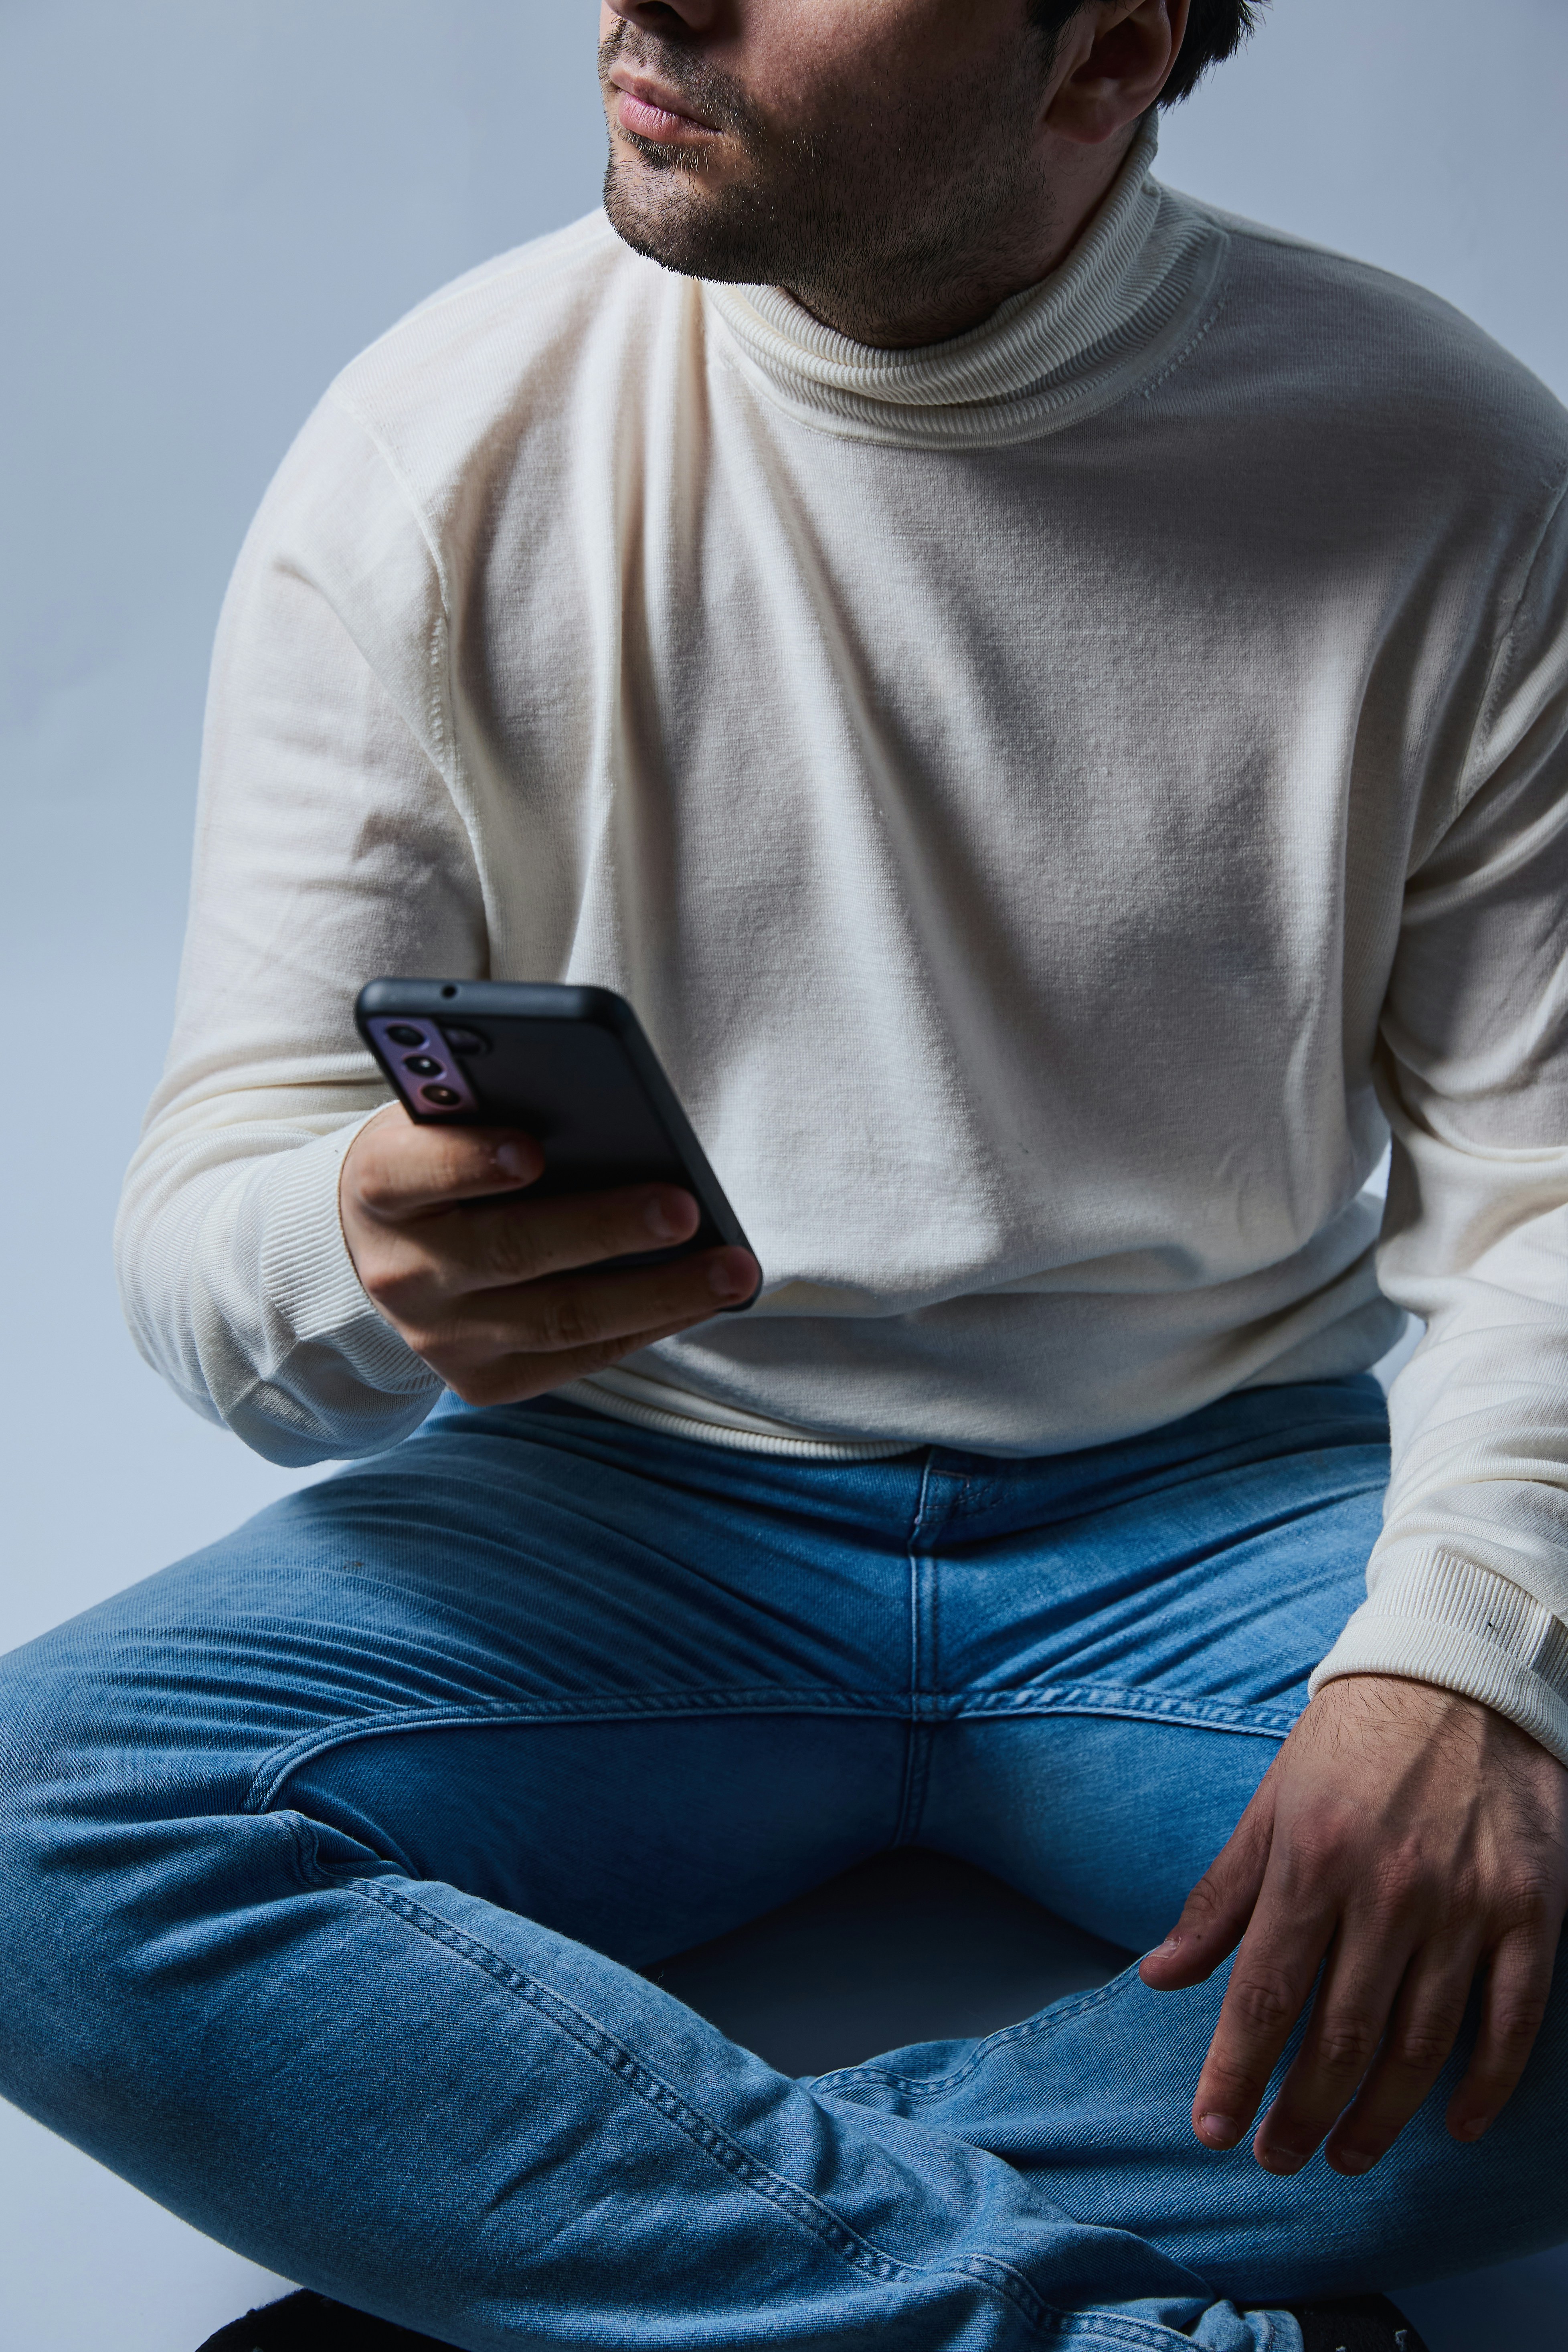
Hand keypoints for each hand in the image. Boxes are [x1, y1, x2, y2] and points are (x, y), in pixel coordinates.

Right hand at [340, 1105, 758, 1404]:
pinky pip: (577, 1358)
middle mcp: (403, 1270)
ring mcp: (442, 1337)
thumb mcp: (441, 1120)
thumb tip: (607, 1113)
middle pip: (511, 1251)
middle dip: (605, 1228)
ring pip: (560, 1319)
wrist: (377, 1252)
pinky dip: (647, 1327)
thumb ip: (490, 1108)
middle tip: (684, 1207)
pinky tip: (702, 1299)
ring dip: (658, 1293)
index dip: (469, 1162)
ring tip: (732, 1269)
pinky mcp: (481, 1382)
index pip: (412, 1173)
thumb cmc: (439, 1163)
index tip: (531, 1148)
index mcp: (379, 1185)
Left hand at [1140, 1673, 1567, 2175]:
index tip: (1212, 2130)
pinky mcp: (1531, 1910)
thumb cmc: (1352, 1740)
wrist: (1460, 1675)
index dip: (1236, 2071)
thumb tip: (1161, 1973)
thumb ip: (1221, 1896)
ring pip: (1422, 2044)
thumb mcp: (1272, 1804)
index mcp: (1313, 1860)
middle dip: (1302, 2111)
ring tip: (1347, 2156)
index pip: (1265, 1993)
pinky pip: (1512, 2021)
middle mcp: (1389, 1889)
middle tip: (1279, 2159)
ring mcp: (1467, 1904)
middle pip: (1341, 2036)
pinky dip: (1485, 2084)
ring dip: (1381, 2116)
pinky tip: (1454, 2125)